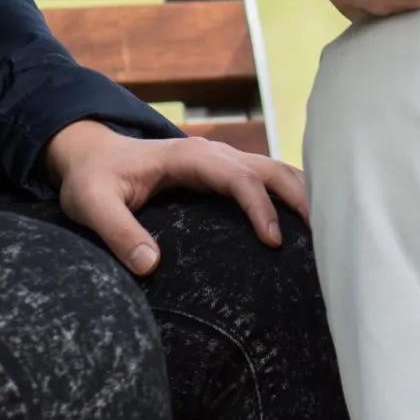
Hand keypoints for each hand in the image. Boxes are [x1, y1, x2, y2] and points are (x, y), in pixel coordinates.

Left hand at [45, 118, 306, 274]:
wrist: (89, 155)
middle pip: (271, 169)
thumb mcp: (92, 205)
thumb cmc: (91, 180)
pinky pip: (266, 180)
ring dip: (303, 195)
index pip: (239, 178)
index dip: (260, 208)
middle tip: (328, 237)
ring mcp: (222, 161)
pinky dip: (291, 196)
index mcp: (190, 157)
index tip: (274, 243)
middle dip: (301, 197)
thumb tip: (152, 265)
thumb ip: (118, 232)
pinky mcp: (223, 174)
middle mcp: (213, 154)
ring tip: (329, 232)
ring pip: (275, 171)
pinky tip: (306, 224)